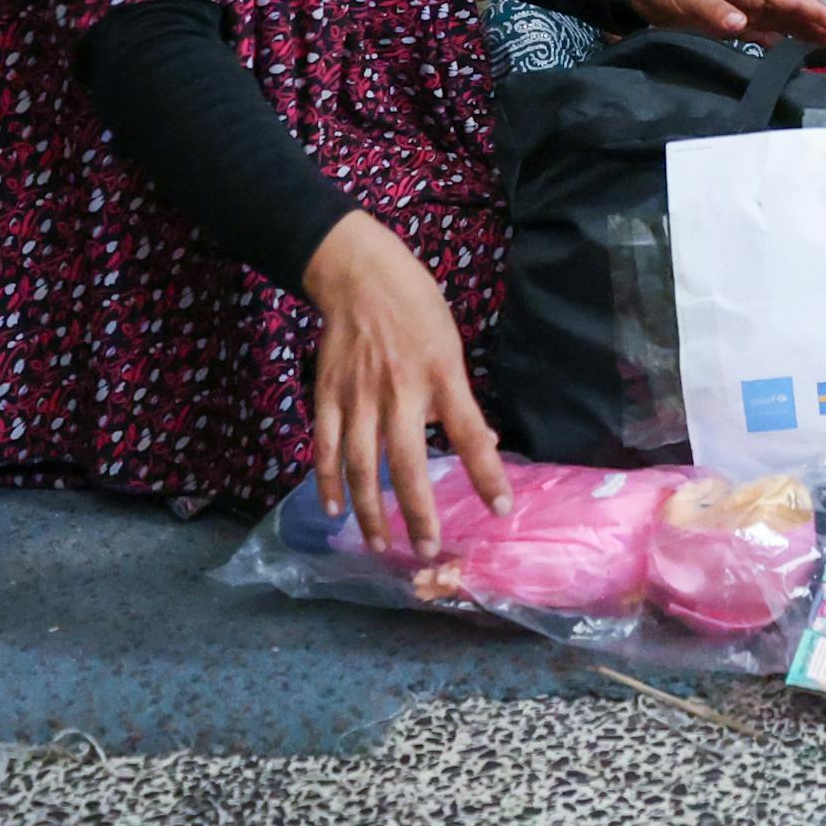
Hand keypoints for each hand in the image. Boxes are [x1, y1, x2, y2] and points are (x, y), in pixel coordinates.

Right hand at [303, 210, 510, 555]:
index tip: (501, 509)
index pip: (470, 434)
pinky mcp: (327, 396)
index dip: (487, 474)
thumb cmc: (415, 308)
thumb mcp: (452, 346)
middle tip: (427, 550)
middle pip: (407, 464)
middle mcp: (399, 391)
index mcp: (440, 375)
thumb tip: (486, 443)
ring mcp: (357, 396)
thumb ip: (461, 400)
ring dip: (370, 511)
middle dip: (418, 512)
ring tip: (380, 545)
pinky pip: (324, 447)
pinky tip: (336, 512)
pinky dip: (328, 482)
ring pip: (360, 465)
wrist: (359, 275)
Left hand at [613, 0, 825, 48]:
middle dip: (822, 28)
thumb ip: (715, 9)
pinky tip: (790, 58)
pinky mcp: (727, 25)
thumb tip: (741, 23)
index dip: (818, 15)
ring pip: (782, 26)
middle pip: (794, 15)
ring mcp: (741, 12)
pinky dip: (778, 47)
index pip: (791, 1)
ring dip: (805, 37)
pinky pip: (762, 37)